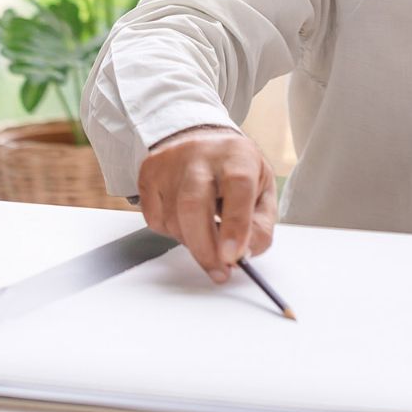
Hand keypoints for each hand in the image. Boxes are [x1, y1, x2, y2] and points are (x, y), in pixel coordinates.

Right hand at [136, 126, 275, 283]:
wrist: (201, 140)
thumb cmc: (235, 169)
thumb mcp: (263, 192)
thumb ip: (260, 226)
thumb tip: (244, 255)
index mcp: (238, 155)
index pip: (238, 186)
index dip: (235, 224)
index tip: (233, 257)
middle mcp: (202, 154)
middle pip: (194, 205)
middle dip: (205, 247)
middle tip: (218, 271)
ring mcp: (170, 163)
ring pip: (173, 217)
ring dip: (191, 242)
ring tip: (208, 237)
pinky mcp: (148, 175)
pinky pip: (155, 219)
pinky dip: (172, 232)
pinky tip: (188, 220)